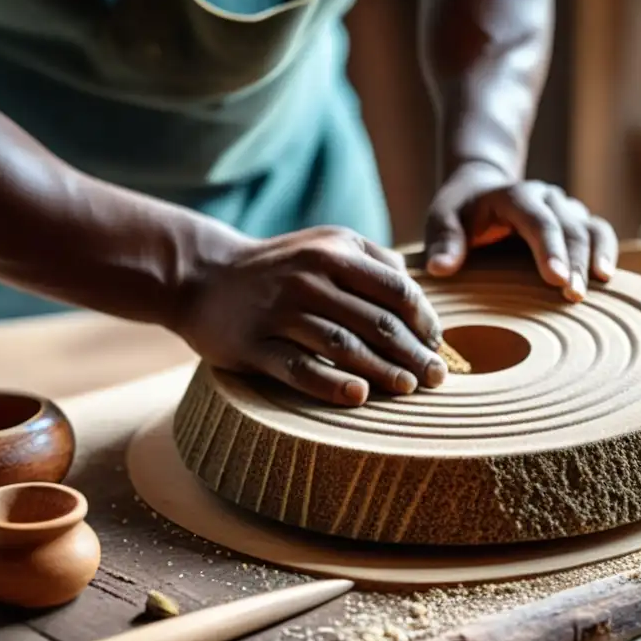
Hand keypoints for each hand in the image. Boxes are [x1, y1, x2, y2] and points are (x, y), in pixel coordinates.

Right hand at [176, 227, 446, 406]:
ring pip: (343, 345)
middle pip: (376, 321)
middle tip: (436, 379)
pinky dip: (330, 383)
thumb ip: (374, 262)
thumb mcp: (327, 244)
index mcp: (335, 251)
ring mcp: (279, 311)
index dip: (424, 322)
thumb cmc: (281, 267)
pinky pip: (298, 367)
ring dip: (382, 370)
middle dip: (412, 353)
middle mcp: (309, 277)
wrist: (203, 275)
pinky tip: (358, 395)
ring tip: (408, 389)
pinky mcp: (253, 343)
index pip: (396, 290)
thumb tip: (420, 300)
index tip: (436, 346)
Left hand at [425, 172, 618, 300]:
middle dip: (575, 261)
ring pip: (591, 227)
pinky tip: (606, 279)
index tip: (556, 279)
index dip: (549, 248)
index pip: (537, 219)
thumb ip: (443, 241)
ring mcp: (564, 210)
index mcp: (514, 195)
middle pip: (568, 226)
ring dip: (595, 257)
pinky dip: (606, 253)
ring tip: (597, 287)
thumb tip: (441, 268)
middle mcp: (545, 198)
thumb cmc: (459, 211)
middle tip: (574, 295)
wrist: (480, 189)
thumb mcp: (441, 219)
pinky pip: (599, 234)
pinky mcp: (575, 224)